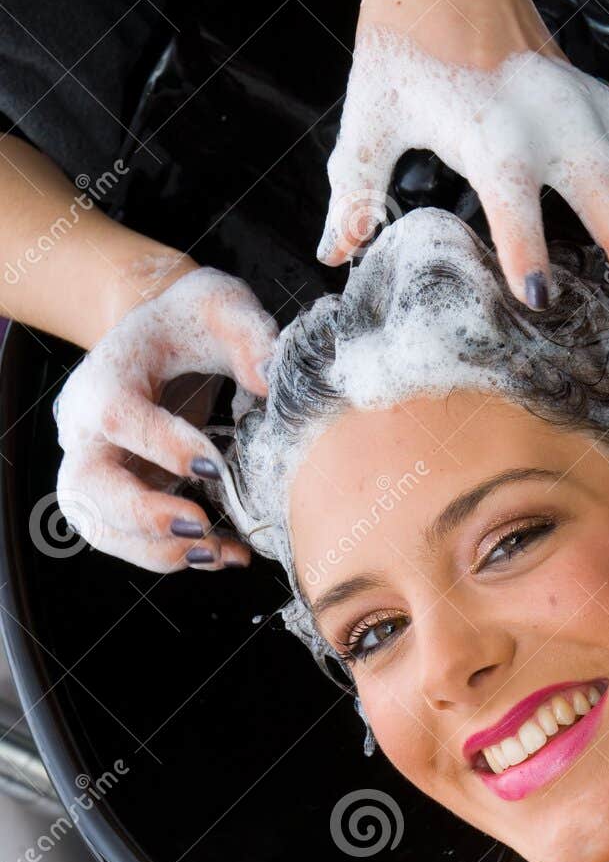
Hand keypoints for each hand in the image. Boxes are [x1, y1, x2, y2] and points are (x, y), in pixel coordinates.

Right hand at [52, 267, 277, 572]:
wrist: (162, 341)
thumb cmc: (190, 323)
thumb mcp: (221, 305)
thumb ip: (247, 332)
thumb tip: (269, 379)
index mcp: (105, 376)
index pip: (116, 415)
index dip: (161, 445)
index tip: (214, 468)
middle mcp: (86, 429)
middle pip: (87, 485)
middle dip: (142, 516)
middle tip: (201, 529)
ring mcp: (97, 469)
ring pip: (101, 526)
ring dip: (156, 551)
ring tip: (217, 554)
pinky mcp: (118, 500)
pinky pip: (133, 541)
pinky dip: (175, 556)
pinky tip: (226, 554)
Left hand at [318, 19, 608, 314]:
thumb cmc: (407, 40)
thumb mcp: (370, 113)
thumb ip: (354, 186)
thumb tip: (334, 251)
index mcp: (488, 121)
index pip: (510, 190)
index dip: (524, 242)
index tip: (538, 293)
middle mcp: (547, 115)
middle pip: (601, 184)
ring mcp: (583, 108)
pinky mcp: (602, 107)